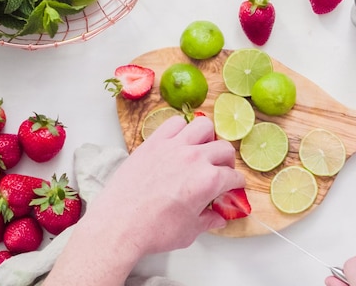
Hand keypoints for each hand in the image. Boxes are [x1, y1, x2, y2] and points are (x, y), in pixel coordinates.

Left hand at [91, 115, 244, 253]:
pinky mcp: (153, 142)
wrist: (118, 226)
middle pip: (224, 149)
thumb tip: (218, 218)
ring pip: (204, 127)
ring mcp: (174, 147)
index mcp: (209, 181)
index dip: (236, 185)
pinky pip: (174, 123)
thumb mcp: (189, 231)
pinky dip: (181, 129)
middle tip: (220, 171)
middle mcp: (195, 158)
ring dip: (207, 138)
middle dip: (227, 162)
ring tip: (201, 150)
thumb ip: (208, 221)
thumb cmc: (153, 231)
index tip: (232, 188)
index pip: (234, 177)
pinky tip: (178, 142)